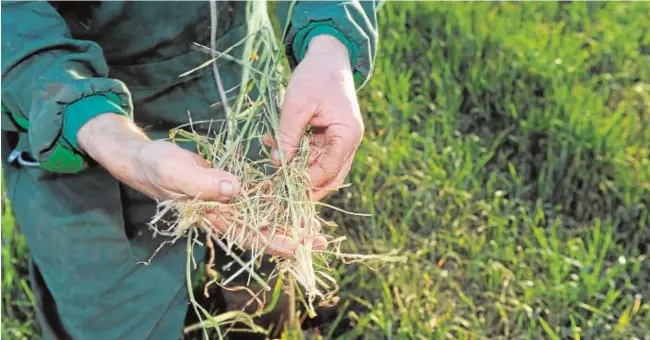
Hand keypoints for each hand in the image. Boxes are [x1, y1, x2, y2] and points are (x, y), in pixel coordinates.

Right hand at [78, 113, 322, 256]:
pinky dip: (276, 201)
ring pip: (263, 217)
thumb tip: (234, 189)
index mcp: (212, 216)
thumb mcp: (174, 171)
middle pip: (262, 232)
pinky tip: (295, 199)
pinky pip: (257, 199)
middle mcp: (223, 214)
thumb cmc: (156, 165)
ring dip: (288, 221)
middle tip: (321, 241)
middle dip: (292, 238)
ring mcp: (227, 203)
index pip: (249, 236)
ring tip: (316, 226)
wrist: (144, 159)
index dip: (276, 242)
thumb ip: (201, 182)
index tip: (301, 246)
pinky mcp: (229, 188)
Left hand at [271, 35, 363, 200]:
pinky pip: (315, 155)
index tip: (281, 186)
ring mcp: (341, 141)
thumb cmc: (315, 76)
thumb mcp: (297, 104)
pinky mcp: (331, 138)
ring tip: (275, 175)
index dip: (305, 182)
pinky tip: (277, 152)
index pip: (328, 170)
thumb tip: (278, 164)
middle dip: (306, 187)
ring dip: (300, 172)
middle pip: (330, 177)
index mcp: (348, 134)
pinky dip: (298, 157)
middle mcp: (349, 142)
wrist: (328, 56)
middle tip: (280, 197)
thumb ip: (288, 135)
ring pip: (322, 170)